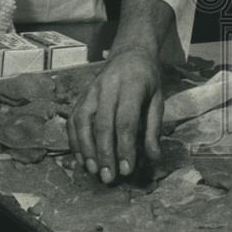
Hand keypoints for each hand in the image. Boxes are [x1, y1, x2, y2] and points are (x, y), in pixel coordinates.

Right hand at [67, 46, 162, 183]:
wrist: (130, 54)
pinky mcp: (81, 96)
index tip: (127, 169)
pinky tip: (82, 159)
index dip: (125, 147)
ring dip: (86, 150)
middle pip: (103, 124)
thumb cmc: (147, 80)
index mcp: (132, 85)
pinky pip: (73, 120)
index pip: (126, 120)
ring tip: (93, 171)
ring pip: (83, 122)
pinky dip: (75, 141)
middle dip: (105, 154)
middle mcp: (108, 86)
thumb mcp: (158, 100)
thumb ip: (154, 128)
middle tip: (109, 178)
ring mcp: (91, 90)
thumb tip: (153, 157)